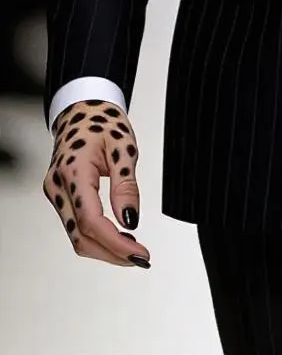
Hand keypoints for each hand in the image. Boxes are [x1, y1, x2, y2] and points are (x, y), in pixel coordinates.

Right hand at [43, 99, 150, 267]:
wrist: (83, 109)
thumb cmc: (103, 122)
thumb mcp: (123, 149)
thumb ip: (126, 186)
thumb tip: (130, 221)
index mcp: (73, 171)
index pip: (90, 220)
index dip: (115, 242)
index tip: (139, 252)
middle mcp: (57, 186)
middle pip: (80, 236)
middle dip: (112, 253)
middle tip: (141, 258)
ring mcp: (54, 193)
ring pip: (75, 236)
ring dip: (104, 250)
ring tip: (133, 251)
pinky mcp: (58, 196)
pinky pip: (74, 226)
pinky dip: (96, 237)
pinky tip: (116, 239)